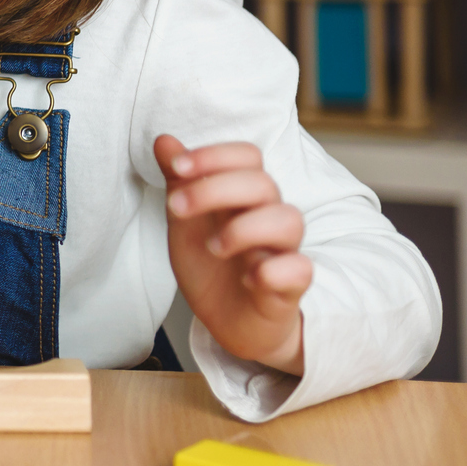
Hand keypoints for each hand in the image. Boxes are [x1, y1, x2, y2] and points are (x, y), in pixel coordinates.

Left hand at [156, 135, 310, 375]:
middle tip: (177, 209)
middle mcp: (267, 219)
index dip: (215, 155)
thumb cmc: (212, 268)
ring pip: (289, 220)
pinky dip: (273, 270)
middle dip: (214, 189)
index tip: (178, 167)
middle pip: (263, 183)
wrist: (229, 324)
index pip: (247, 157)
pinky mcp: (290, 288)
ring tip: (213, 247)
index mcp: (243, 199)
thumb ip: (179, 183)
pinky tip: (247, 277)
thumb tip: (165, 141)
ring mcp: (282, 252)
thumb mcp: (185, 223)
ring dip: (243, 228)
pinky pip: (301, 270)